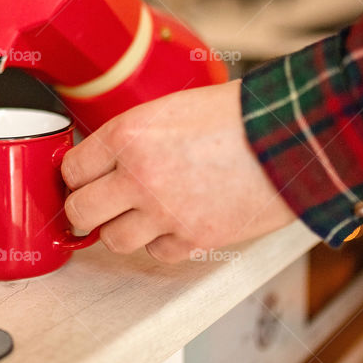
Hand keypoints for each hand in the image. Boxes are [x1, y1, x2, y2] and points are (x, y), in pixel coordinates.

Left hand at [62, 80, 296, 262]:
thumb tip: (104, 159)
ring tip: (136, 214)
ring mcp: (164, 212)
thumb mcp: (169, 108)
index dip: (75, 175)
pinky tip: (174, 221)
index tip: (81, 179)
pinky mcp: (194, 238)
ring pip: (112, 240)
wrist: (291, 136)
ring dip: (120, 228)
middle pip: (79, 211)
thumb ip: (132, 136)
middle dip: (83, 208)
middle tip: (94, 204)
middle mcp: (138, 176)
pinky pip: (156, 253)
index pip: (71, 168)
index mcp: (128, 135)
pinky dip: (161, 242)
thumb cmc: (237, 115)